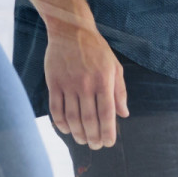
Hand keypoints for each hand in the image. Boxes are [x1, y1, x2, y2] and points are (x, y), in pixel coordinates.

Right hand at [44, 16, 127, 149]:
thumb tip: (124, 114)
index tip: (108, 143)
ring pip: (72, 117)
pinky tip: (66, 129)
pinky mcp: (54, 82)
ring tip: (83, 140)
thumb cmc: (97, 50)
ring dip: (77, 133)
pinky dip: (60, 123)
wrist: (71, 30)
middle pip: (88, 119)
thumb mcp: (115, 67)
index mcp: (103, 81)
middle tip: (95, 146)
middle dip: (93, 137)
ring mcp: (68, 84)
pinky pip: (56, 108)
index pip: (107, 113)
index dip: (108, 132)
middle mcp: (86, 84)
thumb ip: (119, 92)